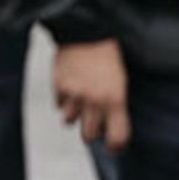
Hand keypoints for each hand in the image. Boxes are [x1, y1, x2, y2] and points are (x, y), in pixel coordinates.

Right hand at [52, 38, 130, 152]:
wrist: (86, 32)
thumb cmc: (107, 57)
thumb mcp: (120, 82)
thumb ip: (115, 104)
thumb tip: (109, 125)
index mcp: (115, 100)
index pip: (117, 138)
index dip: (116, 147)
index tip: (113, 146)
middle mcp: (95, 101)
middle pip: (90, 136)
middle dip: (91, 132)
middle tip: (93, 124)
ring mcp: (75, 95)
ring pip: (70, 122)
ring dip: (74, 116)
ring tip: (78, 104)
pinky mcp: (59, 86)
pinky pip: (58, 105)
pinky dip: (63, 101)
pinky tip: (69, 90)